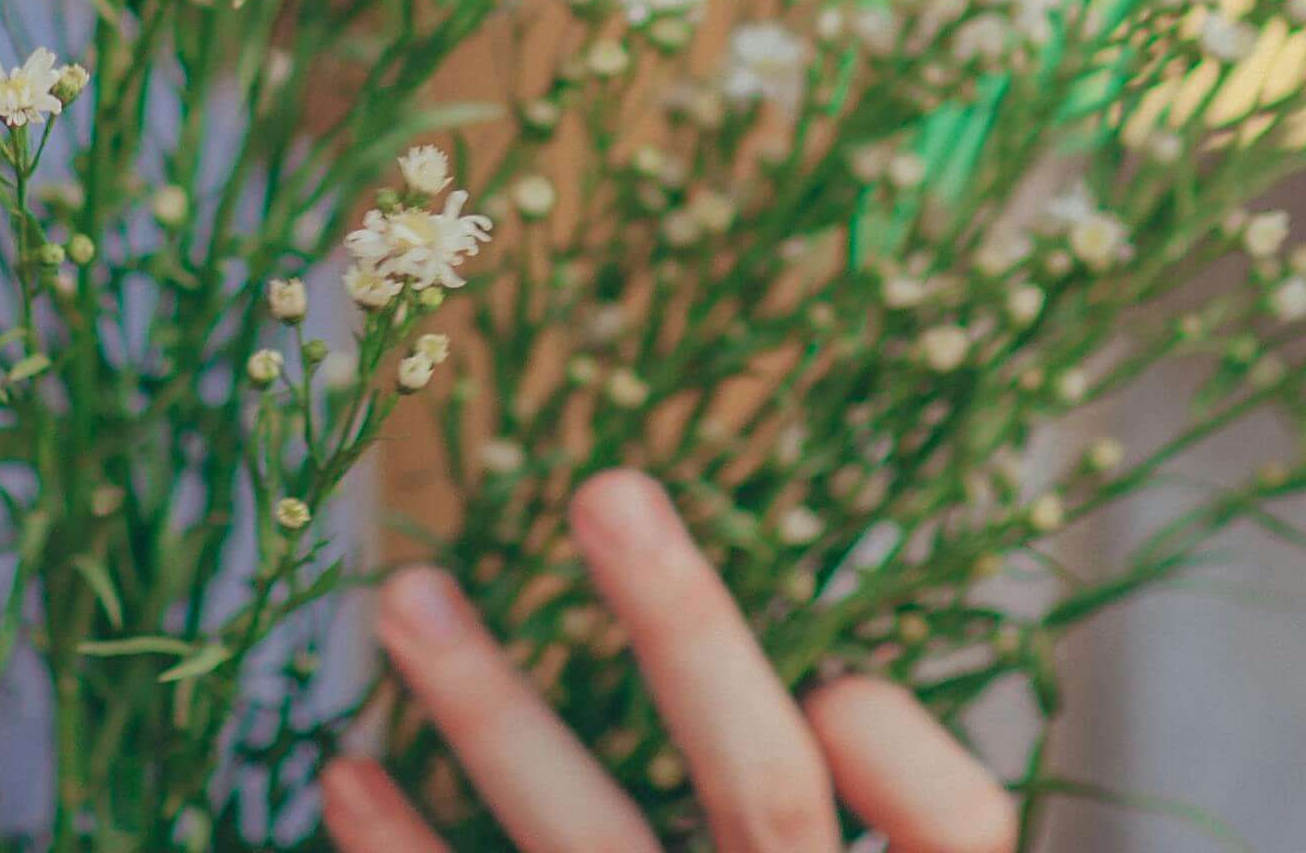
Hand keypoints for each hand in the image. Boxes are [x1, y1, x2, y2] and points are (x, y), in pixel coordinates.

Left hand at [322, 469, 1016, 852]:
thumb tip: (833, 698)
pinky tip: (347, 775)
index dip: (909, 765)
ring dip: (494, 713)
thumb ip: (895, 833)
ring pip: (588, 851)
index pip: (958, 835)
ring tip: (406, 592)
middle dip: (686, 636)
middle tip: (605, 488)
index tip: (844, 682)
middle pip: (761, 805)